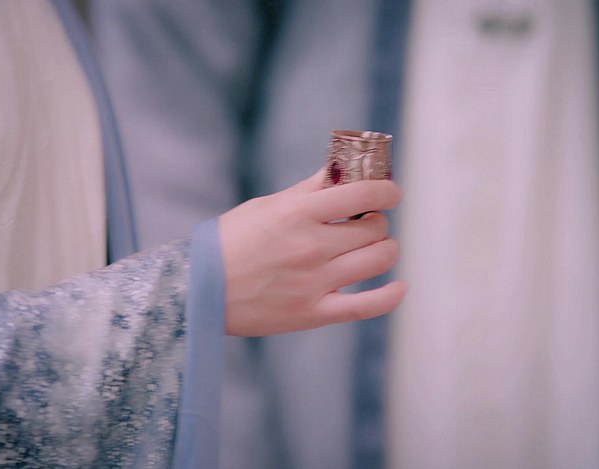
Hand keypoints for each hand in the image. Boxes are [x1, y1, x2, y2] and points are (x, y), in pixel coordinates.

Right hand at [219, 169, 406, 335]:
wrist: (199, 290)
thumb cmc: (230, 243)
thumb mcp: (266, 206)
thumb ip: (308, 189)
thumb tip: (341, 170)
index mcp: (298, 214)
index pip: (363, 193)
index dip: (387, 190)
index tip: (389, 192)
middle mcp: (311, 247)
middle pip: (375, 228)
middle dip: (377, 220)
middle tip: (364, 222)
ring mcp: (314, 283)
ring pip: (378, 260)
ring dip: (383, 249)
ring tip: (370, 247)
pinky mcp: (313, 313)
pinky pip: (367, 306)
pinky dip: (391, 296)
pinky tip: (399, 285)